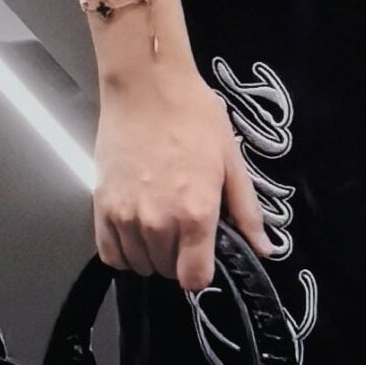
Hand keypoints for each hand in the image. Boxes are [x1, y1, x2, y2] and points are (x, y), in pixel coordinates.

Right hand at [94, 59, 275, 292]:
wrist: (147, 84)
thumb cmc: (193, 115)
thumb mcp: (230, 160)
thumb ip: (246, 211)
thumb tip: (265, 250)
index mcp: (196, 213)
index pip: (194, 279)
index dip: (201, 272)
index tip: (203, 255)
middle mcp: (159, 222)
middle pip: (167, 271)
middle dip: (179, 257)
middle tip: (184, 225)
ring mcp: (125, 216)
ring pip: (139, 264)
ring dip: (151, 253)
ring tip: (160, 220)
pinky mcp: (100, 206)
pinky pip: (109, 253)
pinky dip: (123, 249)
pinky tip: (135, 228)